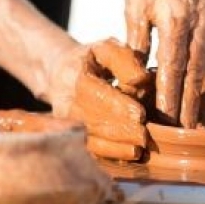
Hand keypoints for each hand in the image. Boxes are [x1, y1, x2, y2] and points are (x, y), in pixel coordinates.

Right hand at [43, 38, 152, 160]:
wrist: (59, 74)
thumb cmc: (91, 60)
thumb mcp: (107, 48)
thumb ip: (125, 59)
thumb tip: (141, 79)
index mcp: (73, 74)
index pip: (93, 92)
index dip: (116, 105)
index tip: (140, 114)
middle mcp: (64, 101)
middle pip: (91, 120)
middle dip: (120, 130)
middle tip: (144, 136)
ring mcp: (65, 122)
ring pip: (90, 139)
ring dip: (115, 147)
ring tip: (139, 149)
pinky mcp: (71, 136)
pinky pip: (90, 151)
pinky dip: (110, 155)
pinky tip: (129, 154)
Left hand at [125, 0, 204, 129]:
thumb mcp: (137, 1)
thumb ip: (137, 38)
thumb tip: (134, 73)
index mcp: (176, 20)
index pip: (173, 67)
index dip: (171, 97)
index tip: (168, 122)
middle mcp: (202, 27)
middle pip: (198, 76)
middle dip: (195, 109)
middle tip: (192, 138)